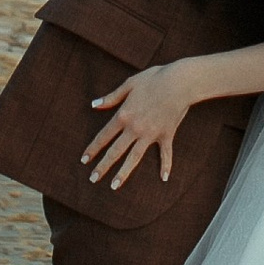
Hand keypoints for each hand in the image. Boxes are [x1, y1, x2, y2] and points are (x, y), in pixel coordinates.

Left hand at [83, 64, 199, 189]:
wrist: (179, 82)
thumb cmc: (154, 79)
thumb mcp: (129, 84)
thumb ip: (111, 97)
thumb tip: (94, 104)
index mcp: (123, 115)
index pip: (103, 136)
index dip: (92, 148)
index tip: (84, 160)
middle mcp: (135, 128)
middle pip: (115, 151)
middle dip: (102, 166)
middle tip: (93, 179)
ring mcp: (151, 134)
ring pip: (134, 158)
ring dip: (123, 173)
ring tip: (114, 186)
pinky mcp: (166, 135)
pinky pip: (165, 154)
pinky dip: (166, 166)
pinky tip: (164, 178)